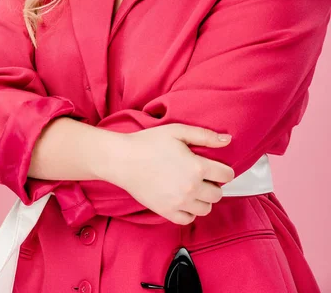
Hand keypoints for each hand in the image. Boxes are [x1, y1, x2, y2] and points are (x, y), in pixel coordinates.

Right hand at [112, 124, 234, 224]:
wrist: (123, 159)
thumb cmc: (149, 143)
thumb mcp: (178, 131)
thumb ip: (205, 135)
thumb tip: (227, 140)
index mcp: (197, 167)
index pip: (226, 175)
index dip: (224, 170)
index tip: (218, 168)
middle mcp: (191, 188)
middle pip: (218, 194)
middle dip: (214, 185)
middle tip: (203, 176)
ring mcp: (179, 203)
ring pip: (206, 209)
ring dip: (204, 199)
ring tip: (193, 188)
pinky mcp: (166, 212)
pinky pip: (188, 219)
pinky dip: (190, 211)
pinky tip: (184, 200)